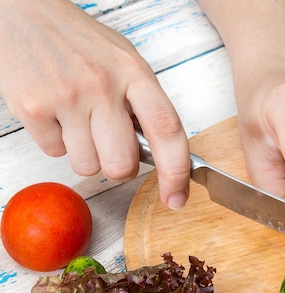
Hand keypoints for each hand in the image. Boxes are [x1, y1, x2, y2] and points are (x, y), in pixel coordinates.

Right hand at [0, 0, 189, 208]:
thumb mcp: (125, 62)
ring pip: (88, 167)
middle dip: (120, 166)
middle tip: (110, 143)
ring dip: (86, 154)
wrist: (23, 12)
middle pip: (122, 166)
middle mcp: (102, 86)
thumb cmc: (81, 42)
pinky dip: (56, 141)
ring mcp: (65, 97)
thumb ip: (145, 104)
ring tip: (78, 119)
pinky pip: (55, 154)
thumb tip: (161, 154)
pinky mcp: (31, 108)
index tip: (176, 198)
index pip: (167, 131)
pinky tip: (55, 112)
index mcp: (134, 73)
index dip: (176, 173)